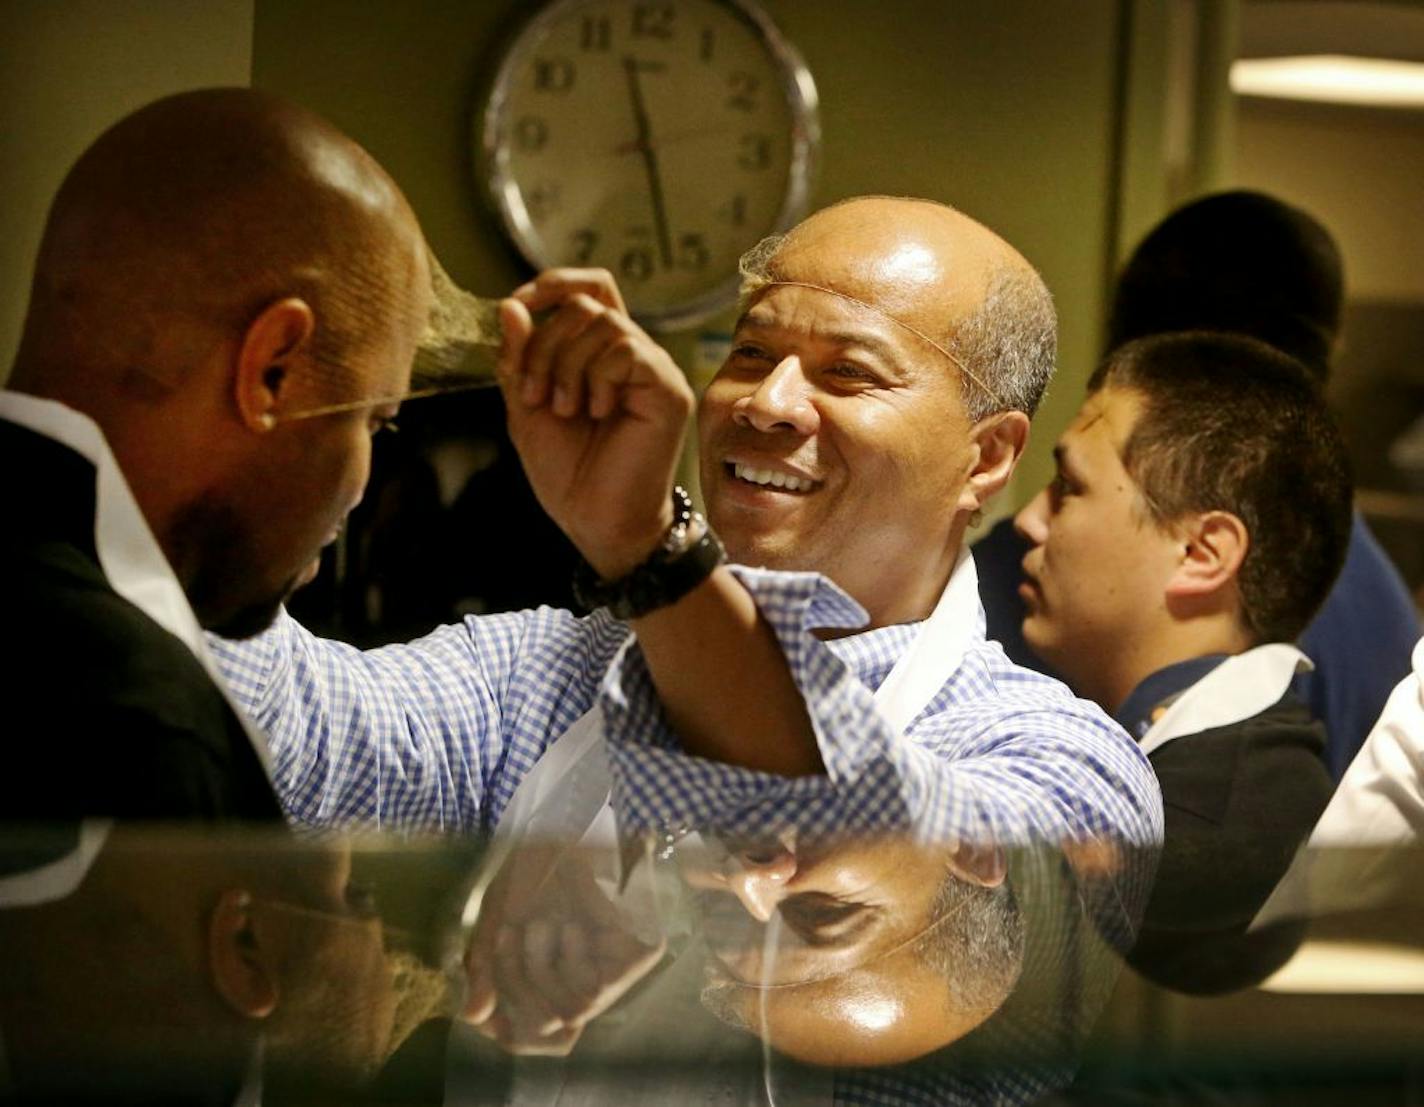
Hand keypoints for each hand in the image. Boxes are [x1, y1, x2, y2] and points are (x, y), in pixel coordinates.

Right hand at [462, 843, 665, 1055]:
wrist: (560, 826)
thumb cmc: (529, 877)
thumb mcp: (496, 926)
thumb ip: (485, 972)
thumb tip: (474, 1018)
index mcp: (554, 982)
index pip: (533, 1035)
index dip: (509, 1028)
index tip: (488, 1001)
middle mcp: (586, 982)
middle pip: (547, 1024)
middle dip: (520, 981)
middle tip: (515, 934)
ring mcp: (616, 972)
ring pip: (572, 1012)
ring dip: (543, 968)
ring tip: (543, 924)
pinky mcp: (641, 957)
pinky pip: (595, 993)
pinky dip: (572, 962)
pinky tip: (570, 929)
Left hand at [496, 269, 693, 579]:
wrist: (596, 521)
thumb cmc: (567, 472)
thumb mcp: (526, 405)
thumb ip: (519, 357)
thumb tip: (509, 305)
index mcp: (599, 353)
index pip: (587, 288)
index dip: (551, 285)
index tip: (516, 309)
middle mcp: (631, 354)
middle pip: (585, 304)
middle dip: (544, 345)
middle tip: (535, 395)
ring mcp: (653, 369)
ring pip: (603, 322)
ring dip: (566, 364)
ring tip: (565, 410)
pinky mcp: (668, 388)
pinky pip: (627, 349)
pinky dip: (597, 378)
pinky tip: (596, 413)